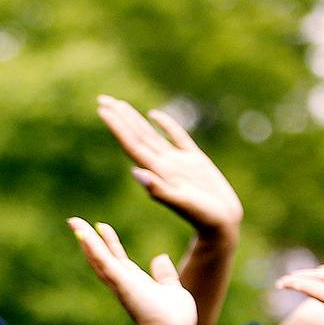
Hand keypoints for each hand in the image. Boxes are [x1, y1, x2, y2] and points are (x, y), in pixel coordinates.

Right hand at [68, 218, 197, 324]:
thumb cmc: (175, 318)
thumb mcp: (172, 289)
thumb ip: (165, 274)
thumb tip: (159, 257)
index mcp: (134, 283)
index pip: (117, 259)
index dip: (109, 242)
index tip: (102, 227)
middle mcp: (123, 283)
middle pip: (101, 257)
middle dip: (89, 240)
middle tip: (75, 222)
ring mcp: (120, 284)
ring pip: (98, 258)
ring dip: (86, 240)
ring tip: (74, 222)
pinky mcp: (122, 284)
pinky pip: (105, 263)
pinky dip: (94, 249)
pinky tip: (85, 234)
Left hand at [98, 95, 241, 237]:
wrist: (221, 225)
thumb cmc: (202, 217)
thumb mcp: (181, 203)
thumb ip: (158, 190)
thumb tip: (135, 173)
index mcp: (157, 171)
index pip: (131, 144)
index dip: (117, 126)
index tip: (103, 109)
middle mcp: (163, 164)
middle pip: (136, 136)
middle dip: (120, 118)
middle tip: (102, 99)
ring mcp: (178, 161)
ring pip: (151, 134)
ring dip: (135, 119)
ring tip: (119, 105)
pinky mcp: (195, 160)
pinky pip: (177, 137)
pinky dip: (166, 124)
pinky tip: (154, 114)